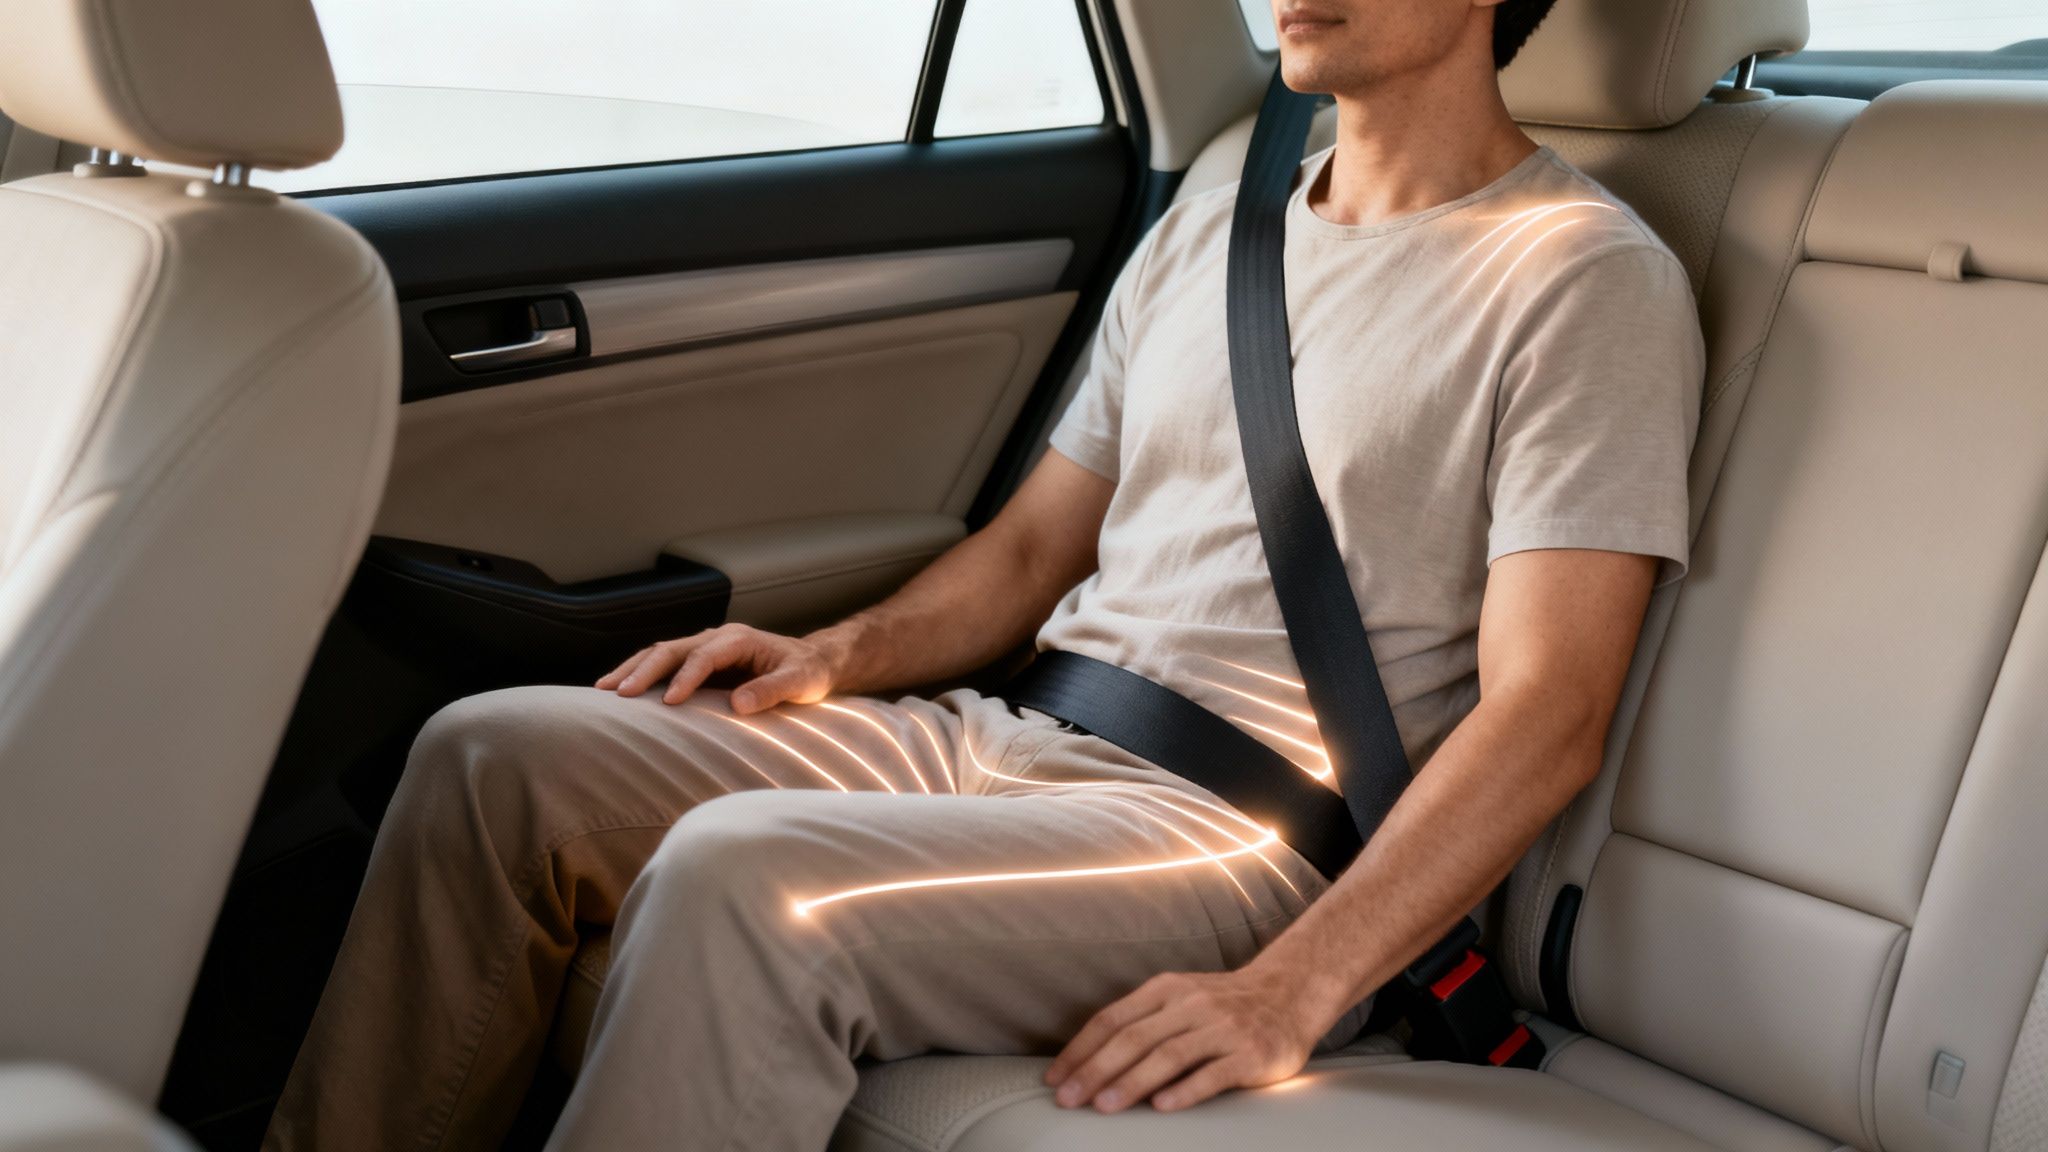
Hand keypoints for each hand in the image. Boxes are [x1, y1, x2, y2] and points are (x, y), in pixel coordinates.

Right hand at [595, 623, 835, 711]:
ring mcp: (705, 648)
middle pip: (671, 649)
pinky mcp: (699, 663)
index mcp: (739, 639)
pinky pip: (664, 665)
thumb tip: (738, 704)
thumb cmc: (807, 672)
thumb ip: (771, 690)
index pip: (704, 656)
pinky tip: (619, 690)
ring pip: (660, 653)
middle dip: (643, 670)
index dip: (686, 677)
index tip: (670, 702)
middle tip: (618, 693)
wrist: (812, 662)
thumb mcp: (800, 682)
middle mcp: (717, 638)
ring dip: (633, 669)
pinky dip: (640, 674)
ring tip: (603, 689)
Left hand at [1044, 966, 1318, 1113]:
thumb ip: (1144, 1020)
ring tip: (1104, 1107)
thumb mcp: (1182, 997)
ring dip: (1131, 1082)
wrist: (1291, 994)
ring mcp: (1223, 1028)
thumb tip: (1090, 1058)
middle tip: (1068, 1099)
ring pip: (1168, 1055)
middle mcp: (1192, 1004)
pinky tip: (1161, 1107)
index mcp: (1167, 989)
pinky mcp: (1250, 1053)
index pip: (1112, 1019)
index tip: (1055, 1078)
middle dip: (1094, 1070)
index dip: (1080, 1049)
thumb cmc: (1225, 1004)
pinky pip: (1212, 1074)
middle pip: (1133, 1038)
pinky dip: (1184, 1090)